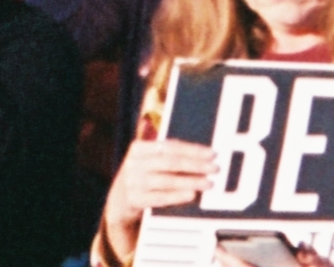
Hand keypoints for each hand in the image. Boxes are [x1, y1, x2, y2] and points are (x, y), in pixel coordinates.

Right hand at [102, 135, 215, 258]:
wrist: (118, 202)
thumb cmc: (139, 176)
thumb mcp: (143, 158)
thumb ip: (157, 145)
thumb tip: (165, 129)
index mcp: (138, 148)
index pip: (169, 146)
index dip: (192, 149)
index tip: (211, 153)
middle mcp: (133, 163)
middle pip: (170, 162)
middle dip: (195, 165)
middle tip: (215, 169)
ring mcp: (133, 182)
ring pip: (167, 180)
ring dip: (190, 181)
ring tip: (208, 183)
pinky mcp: (135, 199)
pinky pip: (160, 197)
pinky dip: (177, 196)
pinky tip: (191, 195)